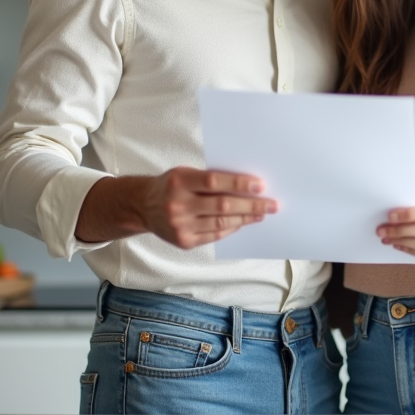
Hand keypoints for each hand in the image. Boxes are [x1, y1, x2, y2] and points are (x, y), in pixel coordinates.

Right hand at [139, 167, 276, 248]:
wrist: (143, 207)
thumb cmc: (171, 185)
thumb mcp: (185, 173)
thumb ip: (211, 178)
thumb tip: (246, 185)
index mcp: (179, 181)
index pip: (214, 181)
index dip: (239, 184)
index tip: (260, 186)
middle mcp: (178, 204)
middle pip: (222, 205)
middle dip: (251, 205)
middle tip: (271, 204)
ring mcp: (180, 226)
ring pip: (221, 223)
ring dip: (246, 218)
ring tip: (261, 213)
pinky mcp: (184, 241)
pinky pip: (215, 235)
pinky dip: (232, 228)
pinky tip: (244, 222)